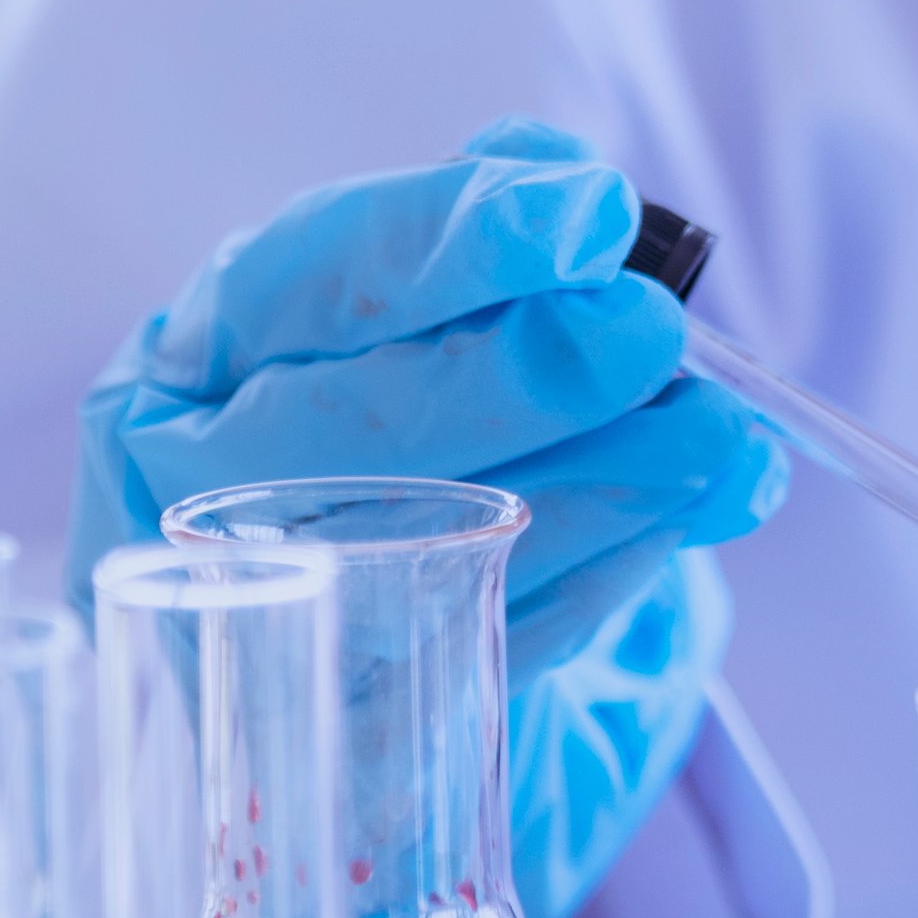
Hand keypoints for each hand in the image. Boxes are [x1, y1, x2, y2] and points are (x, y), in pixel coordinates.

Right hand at [71, 117, 787, 917]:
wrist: (348, 591)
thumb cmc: (384, 411)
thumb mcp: (412, 303)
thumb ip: (482, 225)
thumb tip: (569, 190)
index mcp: (201, 349)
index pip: (321, 275)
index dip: (458, 238)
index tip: (594, 213)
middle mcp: (195, 484)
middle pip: (356, 426)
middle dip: (526, 372)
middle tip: (656, 331)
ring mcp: (262, 616)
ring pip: (437, 544)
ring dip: (608, 480)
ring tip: (723, 433)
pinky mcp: (349, 727)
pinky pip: (492, 641)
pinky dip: (610, 569)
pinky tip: (687, 513)